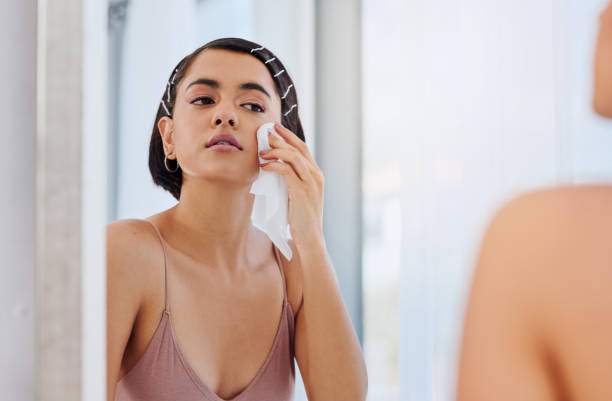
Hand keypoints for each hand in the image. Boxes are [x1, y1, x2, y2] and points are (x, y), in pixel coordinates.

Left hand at [259, 123, 324, 250]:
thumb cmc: (300, 218)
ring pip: (293, 156)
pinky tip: (264, 166)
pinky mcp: (302, 191)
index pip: (303, 148)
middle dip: (281, 138)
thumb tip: (273, 167)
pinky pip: (287, 171)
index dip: (289, 137)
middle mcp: (316, 175)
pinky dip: (274, 165)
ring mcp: (311, 183)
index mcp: (316, 174)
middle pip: (299, 148)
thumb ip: (291, 180)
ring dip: (276, 151)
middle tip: (265, 133)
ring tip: (261, 152)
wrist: (310, 238)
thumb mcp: (297, 194)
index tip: (275, 128)